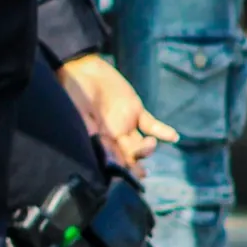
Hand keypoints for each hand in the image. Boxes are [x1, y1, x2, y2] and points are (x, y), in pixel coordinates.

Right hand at [57, 53, 178, 176]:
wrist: (82, 68)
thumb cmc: (73, 92)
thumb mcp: (77, 114)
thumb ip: (90, 132)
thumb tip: (101, 152)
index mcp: (98, 139)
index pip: (111, 160)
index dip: (119, 171)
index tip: (126, 177)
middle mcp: (113, 136)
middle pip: (128, 156)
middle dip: (135, 167)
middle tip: (141, 173)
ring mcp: (126, 123)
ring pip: (141, 144)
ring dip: (147, 149)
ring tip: (149, 144)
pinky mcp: (135, 110)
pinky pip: (151, 124)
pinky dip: (163, 132)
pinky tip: (173, 137)